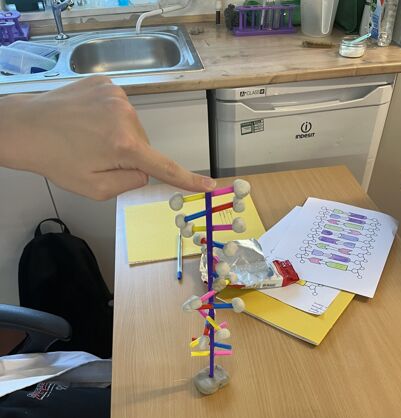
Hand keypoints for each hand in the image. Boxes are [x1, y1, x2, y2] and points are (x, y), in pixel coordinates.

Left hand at [0, 76, 215, 199]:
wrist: (26, 128)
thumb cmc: (57, 161)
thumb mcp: (95, 188)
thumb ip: (128, 184)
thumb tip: (145, 172)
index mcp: (124, 146)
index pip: (164, 167)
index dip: (189, 179)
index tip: (211, 185)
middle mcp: (127, 116)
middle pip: (144, 145)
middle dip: (129, 155)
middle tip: (98, 157)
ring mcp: (117, 96)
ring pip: (133, 126)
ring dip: (119, 135)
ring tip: (89, 137)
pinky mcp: (107, 84)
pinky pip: (121, 109)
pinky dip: (110, 118)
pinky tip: (89, 121)